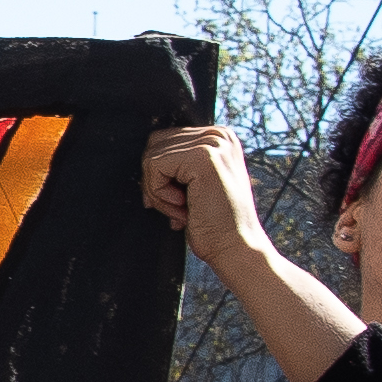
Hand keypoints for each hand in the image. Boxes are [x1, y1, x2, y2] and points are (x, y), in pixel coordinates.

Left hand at [141, 125, 267, 270]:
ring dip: (158, 193)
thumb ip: (178, 165)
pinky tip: (184, 207)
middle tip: (177, 208)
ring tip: (183, 209)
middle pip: (154, 147)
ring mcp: (213, 143)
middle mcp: (219, 135)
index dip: (157, 175)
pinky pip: (154, 167)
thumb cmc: (213, 223)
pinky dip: (160, 194)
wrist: (234, 246)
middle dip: (155, 183)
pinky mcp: (203, 156)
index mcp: (218, 138)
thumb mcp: (195, 185)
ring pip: (151, 158)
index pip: (162, 141)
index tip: (174, 201)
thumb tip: (147, 160)